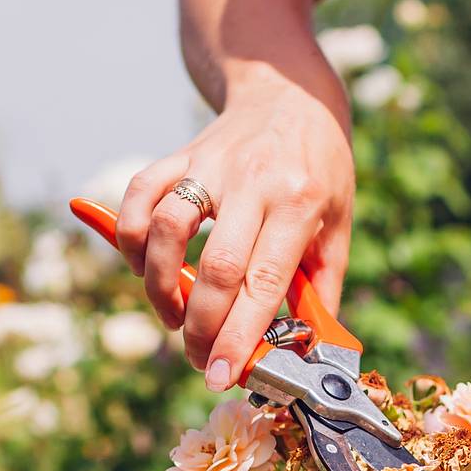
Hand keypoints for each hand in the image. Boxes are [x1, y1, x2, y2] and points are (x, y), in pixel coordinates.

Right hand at [115, 66, 353, 390]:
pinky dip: (131, 236)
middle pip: (214, 267)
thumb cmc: (321, 170)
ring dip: (160, 285)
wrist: (293, 94)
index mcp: (299, 204)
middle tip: (198, 359)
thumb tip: (307, 349)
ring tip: (173, 314)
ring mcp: (211, 165)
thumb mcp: (339, 226)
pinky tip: (145, 265)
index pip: (262, 282)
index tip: (222, 375)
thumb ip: (323, 289)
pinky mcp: (180, 155)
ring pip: (166, 229)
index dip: (239, 335)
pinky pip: (140, 195)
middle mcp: (253, 182)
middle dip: (200, 327)